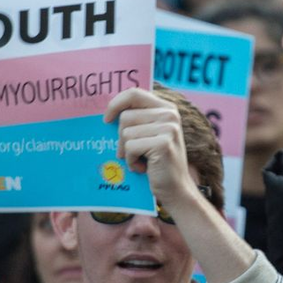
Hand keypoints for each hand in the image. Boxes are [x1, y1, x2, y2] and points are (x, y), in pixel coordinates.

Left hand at [106, 88, 201, 211]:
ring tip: (141, 160)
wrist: (176, 189)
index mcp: (166, 108)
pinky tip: (144, 168)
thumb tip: (107, 112)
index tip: (106, 119)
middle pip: (125, 116)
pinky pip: (130, 147)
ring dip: (127, 152)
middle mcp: (170, 115)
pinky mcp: (163, 143)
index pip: (134, 93)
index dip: (116, 103)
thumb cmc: (157, 163)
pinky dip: (131, 161)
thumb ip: (137, 119)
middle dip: (121, 138)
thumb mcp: (149, 135)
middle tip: (132, 152)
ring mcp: (168, 128)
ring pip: (125, 133)